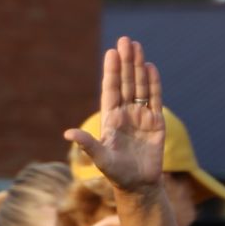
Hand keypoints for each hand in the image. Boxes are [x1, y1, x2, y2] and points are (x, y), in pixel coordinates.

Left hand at [65, 36, 164, 191]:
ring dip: (139, 67)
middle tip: (125, 40)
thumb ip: (87, 144)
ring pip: (140, 86)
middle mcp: (126, 114)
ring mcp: (142, 116)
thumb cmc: (117, 173)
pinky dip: (154, 83)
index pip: (111, 89)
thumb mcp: (100, 158)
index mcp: (111, 119)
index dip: (112, 71)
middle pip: (126, 82)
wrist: (139, 185)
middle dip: (126, 62)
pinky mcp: (156, 122)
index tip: (111, 52)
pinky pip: (155, 99)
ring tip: (137, 47)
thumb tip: (67, 134)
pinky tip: (151, 67)